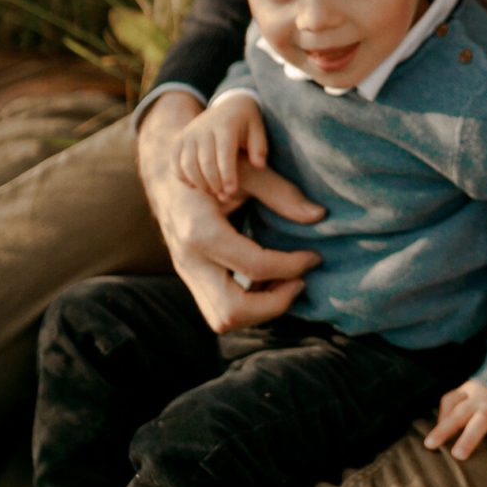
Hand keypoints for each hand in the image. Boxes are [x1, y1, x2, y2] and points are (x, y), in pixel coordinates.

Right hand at [137, 88, 324, 335]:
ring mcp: (186, 274)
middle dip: (273, 304)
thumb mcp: (245, 171)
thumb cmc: (210, 166)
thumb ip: (281, 192)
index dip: (292, 266)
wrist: (168, 176)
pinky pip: (219, 310)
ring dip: (260, 310)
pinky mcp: (191, 279)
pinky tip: (269, 283)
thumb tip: (318, 215)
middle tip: (299, 281)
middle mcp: (188, 260)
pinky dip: (248, 306)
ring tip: (286, 283)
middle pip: (232, 311)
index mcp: (200, 231)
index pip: (254, 266)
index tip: (313, 257)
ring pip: (222, 319)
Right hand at [177, 91, 268, 203]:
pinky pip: (176, 164)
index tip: (231, 191)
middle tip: (225, 195)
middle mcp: (204, 128)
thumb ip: (259, 148)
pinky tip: (197, 186)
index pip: (224, 153)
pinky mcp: (179, 141)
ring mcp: (189, 134)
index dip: (227, 175)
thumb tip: (259, 165)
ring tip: (214, 191)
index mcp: (225, 125)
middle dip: (215, 183)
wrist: (228, 106)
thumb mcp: (258, 130)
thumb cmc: (246, 124)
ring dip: (200, 183)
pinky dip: (184, 178)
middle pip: (205, 162)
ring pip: (188, 165)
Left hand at [424, 378, 486, 475]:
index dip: (443, 429)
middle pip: (482, 419)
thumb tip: (435, 433)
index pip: (455, 415)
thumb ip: (448, 408)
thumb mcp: (463, 394)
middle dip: (471, 436)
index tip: (429, 445)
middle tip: (459, 455)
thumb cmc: (481, 397)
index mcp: (474, 402)